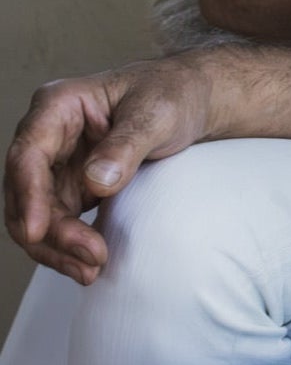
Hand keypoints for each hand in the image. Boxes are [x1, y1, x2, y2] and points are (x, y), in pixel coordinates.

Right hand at [4, 57, 214, 282]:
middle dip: (51, 232)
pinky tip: (88, 265)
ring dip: (58, 247)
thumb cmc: (171, 94)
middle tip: (90, 257)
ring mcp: (57, 164)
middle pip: (27, 192)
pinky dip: (68, 246)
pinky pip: (57, 223)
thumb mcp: (157, 113)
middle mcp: (48, 135)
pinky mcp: (70, 187)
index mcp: (59, 104)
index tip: (37, 230)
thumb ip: (127, 144)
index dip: (28, 195)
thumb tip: (95, 182)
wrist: (191, 101)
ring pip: (37, 216)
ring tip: (91, 269)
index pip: (29, 154)